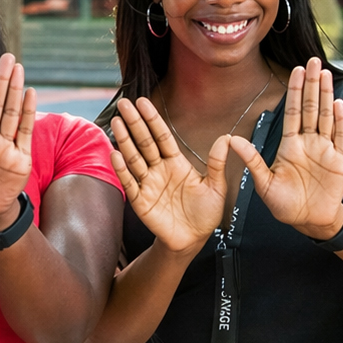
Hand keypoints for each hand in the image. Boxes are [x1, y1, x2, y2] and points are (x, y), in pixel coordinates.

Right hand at [109, 97, 230, 254]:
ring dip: (125, 140)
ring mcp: (148, 184)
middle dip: (134, 123)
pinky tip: (116, 154)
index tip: (143, 102)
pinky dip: (122, 169)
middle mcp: (159, 169)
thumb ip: (217, 163)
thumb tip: (226, 138)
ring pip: (134, 158)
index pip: (161, 137)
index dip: (153, 120)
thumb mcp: (216, 187)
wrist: (194, 239)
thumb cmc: (205, 213)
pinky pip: (130, 182)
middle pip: (145, 142)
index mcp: (176, 162)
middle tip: (124, 104)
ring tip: (117, 122)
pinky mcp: (140, 201)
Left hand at [232, 58, 342, 239]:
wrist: (309, 221)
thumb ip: (251, 161)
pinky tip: (337, 103)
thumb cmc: (285, 204)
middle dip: (311, 84)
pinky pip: (340, 137)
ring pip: (326, 117)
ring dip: (326, 95)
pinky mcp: (340, 161)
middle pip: (311, 108)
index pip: (293, 112)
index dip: (295, 91)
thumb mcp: (263, 184)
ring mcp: (325, 150)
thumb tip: (231, 140)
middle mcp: (308, 143)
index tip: (295, 70)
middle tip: (313, 60)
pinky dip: (340, 120)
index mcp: (290, 145)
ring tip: (325, 74)